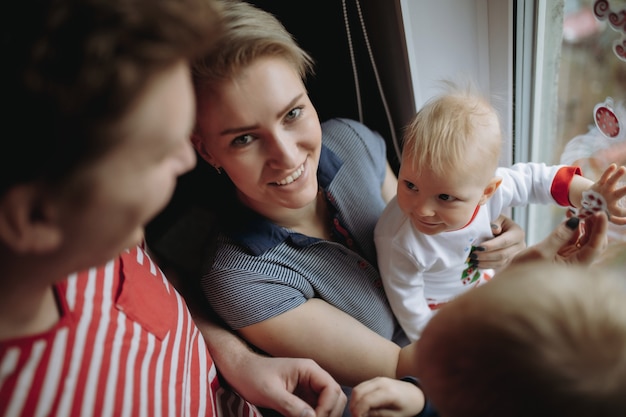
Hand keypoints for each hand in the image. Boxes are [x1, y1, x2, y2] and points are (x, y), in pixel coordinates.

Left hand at [227, 355, 345, 416]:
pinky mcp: (302, 397)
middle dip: (329, 414)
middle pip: (336, 397)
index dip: (327, 408)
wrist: (239, 370)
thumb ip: (291, 406)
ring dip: (323, 416)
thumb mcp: (269, 392)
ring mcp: (308, 387)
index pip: (332, 389)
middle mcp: (312, 377)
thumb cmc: (251, 375)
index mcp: (308, 369)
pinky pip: (316, 410)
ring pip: (328, 405)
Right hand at [349, 377, 424, 416]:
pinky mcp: (376, 379)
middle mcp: (381, 382)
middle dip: (353, 406)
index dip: (358, 411)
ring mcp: (378, 379)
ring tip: (358, 413)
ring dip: (354, 401)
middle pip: (358, 392)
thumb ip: (378, 415)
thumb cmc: (408, 407)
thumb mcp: (396, 416)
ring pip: (358, 388)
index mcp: (388, 392)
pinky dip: (358, 396)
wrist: (417, 394)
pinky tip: (362, 406)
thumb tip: (362, 415)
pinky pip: (362, 386)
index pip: (366, 400)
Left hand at [472, 214, 525, 269]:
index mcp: (517, 233)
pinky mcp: (509, 262)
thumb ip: (495, 222)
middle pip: (503, 254)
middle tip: (473, 255)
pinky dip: (486, 266)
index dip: (492, 245)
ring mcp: (515, 256)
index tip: (479, 248)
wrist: (502, 229)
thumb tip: (495, 230)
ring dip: (485, 263)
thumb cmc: (498, 222)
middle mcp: (520, 246)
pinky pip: (498, 266)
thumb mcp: (497, 218)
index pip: (505, 241)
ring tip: (473, 260)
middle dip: (486, 256)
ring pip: (500, 262)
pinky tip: (477, 264)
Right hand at [510, 211, 607, 266]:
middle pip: (594, 243)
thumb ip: (558, 236)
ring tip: (580, 211)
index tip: (600, 213)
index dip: (600, 229)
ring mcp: (571, 258)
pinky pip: (574, 239)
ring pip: (585, 240)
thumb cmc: (525, 273)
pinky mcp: (563, 254)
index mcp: (575, 266)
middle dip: (595, 226)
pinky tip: (571, 218)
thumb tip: (574, 221)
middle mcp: (577, 263)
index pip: (595, 246)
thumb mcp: (541, 252)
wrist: (515, 282)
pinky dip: (575, 228)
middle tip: (591, 209)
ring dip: (585, 225)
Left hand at [590, 163, 625, 224]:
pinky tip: (613, 165)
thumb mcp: (609, 217)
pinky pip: (604, 177)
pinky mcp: (599, 184)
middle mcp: (608, 199)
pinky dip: (608, 171)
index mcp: (611, 209)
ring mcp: (603, 190)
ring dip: (617, 175)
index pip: (621, 212)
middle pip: (618, 194)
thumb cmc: (603, 209)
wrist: (586, 202)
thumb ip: (619, 220)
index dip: (625, 213)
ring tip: (623, 168)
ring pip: (611, 182)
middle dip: (625, 190)